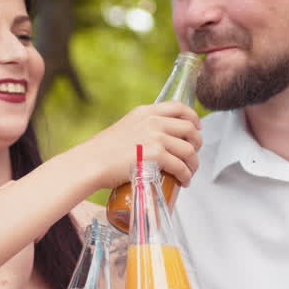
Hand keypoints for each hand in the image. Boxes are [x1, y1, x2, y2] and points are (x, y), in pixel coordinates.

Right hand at [78, 101, 200, 189]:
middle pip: (189, 129)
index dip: (193, 117)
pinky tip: (184, 181)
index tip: (197, 127)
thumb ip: (141, 128)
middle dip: (197, 143)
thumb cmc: (102, 151)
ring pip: (188, 150)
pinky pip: (181, 166)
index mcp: (145, 112)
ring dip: (194, 164)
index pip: (178, 107)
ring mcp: (155, 138)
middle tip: (194, 154)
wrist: (91, 162)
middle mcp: (153, 121)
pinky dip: (186, 175)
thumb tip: (156, 139)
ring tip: (189, 172)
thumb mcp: (125, 127)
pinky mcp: (156, 156)